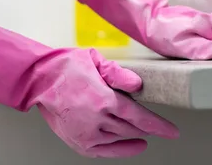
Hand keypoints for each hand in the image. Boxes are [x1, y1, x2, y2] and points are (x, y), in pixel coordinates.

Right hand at [37, 48, 178, 156]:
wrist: (39, 79)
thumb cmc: (66, 66)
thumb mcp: (95, 59)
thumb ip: (118, 73)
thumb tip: (138, 86)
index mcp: (102, 99)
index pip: (138, 117)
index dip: (158, 125)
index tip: (173, 132)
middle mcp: (94, 120)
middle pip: (131, 129)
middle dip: (146, 127)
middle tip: (157, 125)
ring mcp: (85, 133)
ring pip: (119, 139)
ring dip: (134, 135)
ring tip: (143, 131)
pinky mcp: (77, 141)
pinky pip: (104, 151)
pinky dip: (120, 150)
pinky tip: (133, 145)